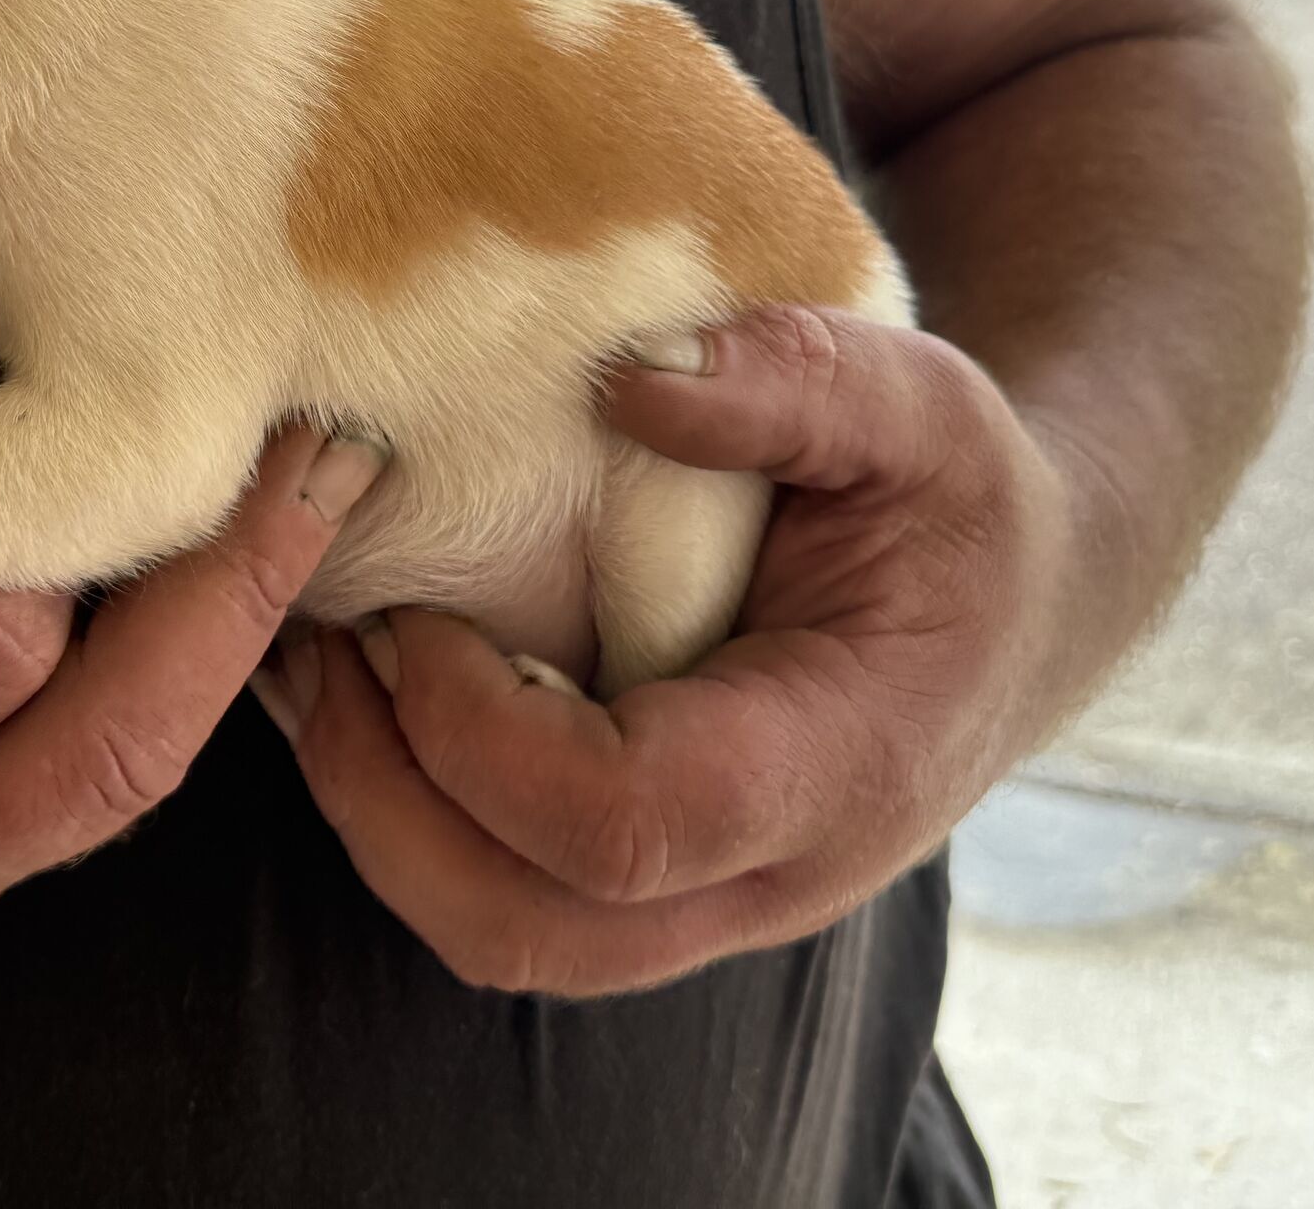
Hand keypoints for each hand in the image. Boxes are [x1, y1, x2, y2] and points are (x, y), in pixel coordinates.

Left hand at [261, 307, 1074, 996]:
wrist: (1010, 612)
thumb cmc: (959, 506)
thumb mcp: (925, 406)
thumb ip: (800, 381)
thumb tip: (630, 378)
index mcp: (833, 769)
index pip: (625, 821)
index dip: (485, 730)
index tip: (413, 606)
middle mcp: (763, 877)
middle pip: (525, 925)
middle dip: (381, 796)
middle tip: (309, 641)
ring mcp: (702, 903)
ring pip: (497, 936)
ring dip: (373, 813)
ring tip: (303, 658)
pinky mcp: (646, 888)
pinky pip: (500, 898)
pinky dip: (403, 813)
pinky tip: (352, 686)